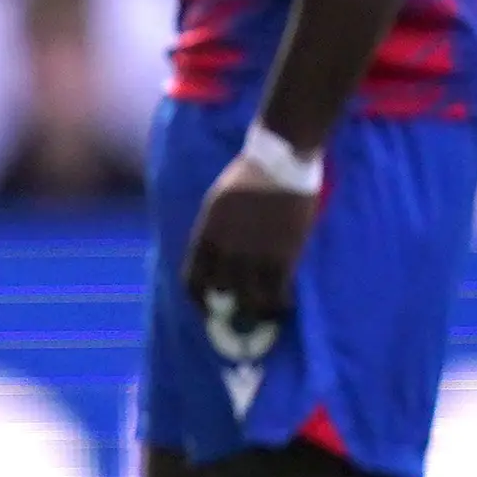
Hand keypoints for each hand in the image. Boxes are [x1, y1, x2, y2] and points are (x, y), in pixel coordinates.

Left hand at [184, 156, 317, 333]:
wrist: (279, 163)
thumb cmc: (246, 179)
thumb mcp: (215, 205)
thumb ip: (212, 233)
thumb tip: (212, 260)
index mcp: (205, 236)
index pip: (192, 280)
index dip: (198, 300)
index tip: (208, 309)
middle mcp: (226, 250)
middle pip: (222, 292)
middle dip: (230, 305)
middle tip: (241, 313)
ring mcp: (255, 255)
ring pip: (251, 299)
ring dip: (257, 310)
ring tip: (265, 314)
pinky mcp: (283, 255)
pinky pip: (278, 292)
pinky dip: (280, 304)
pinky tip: (284, 305)